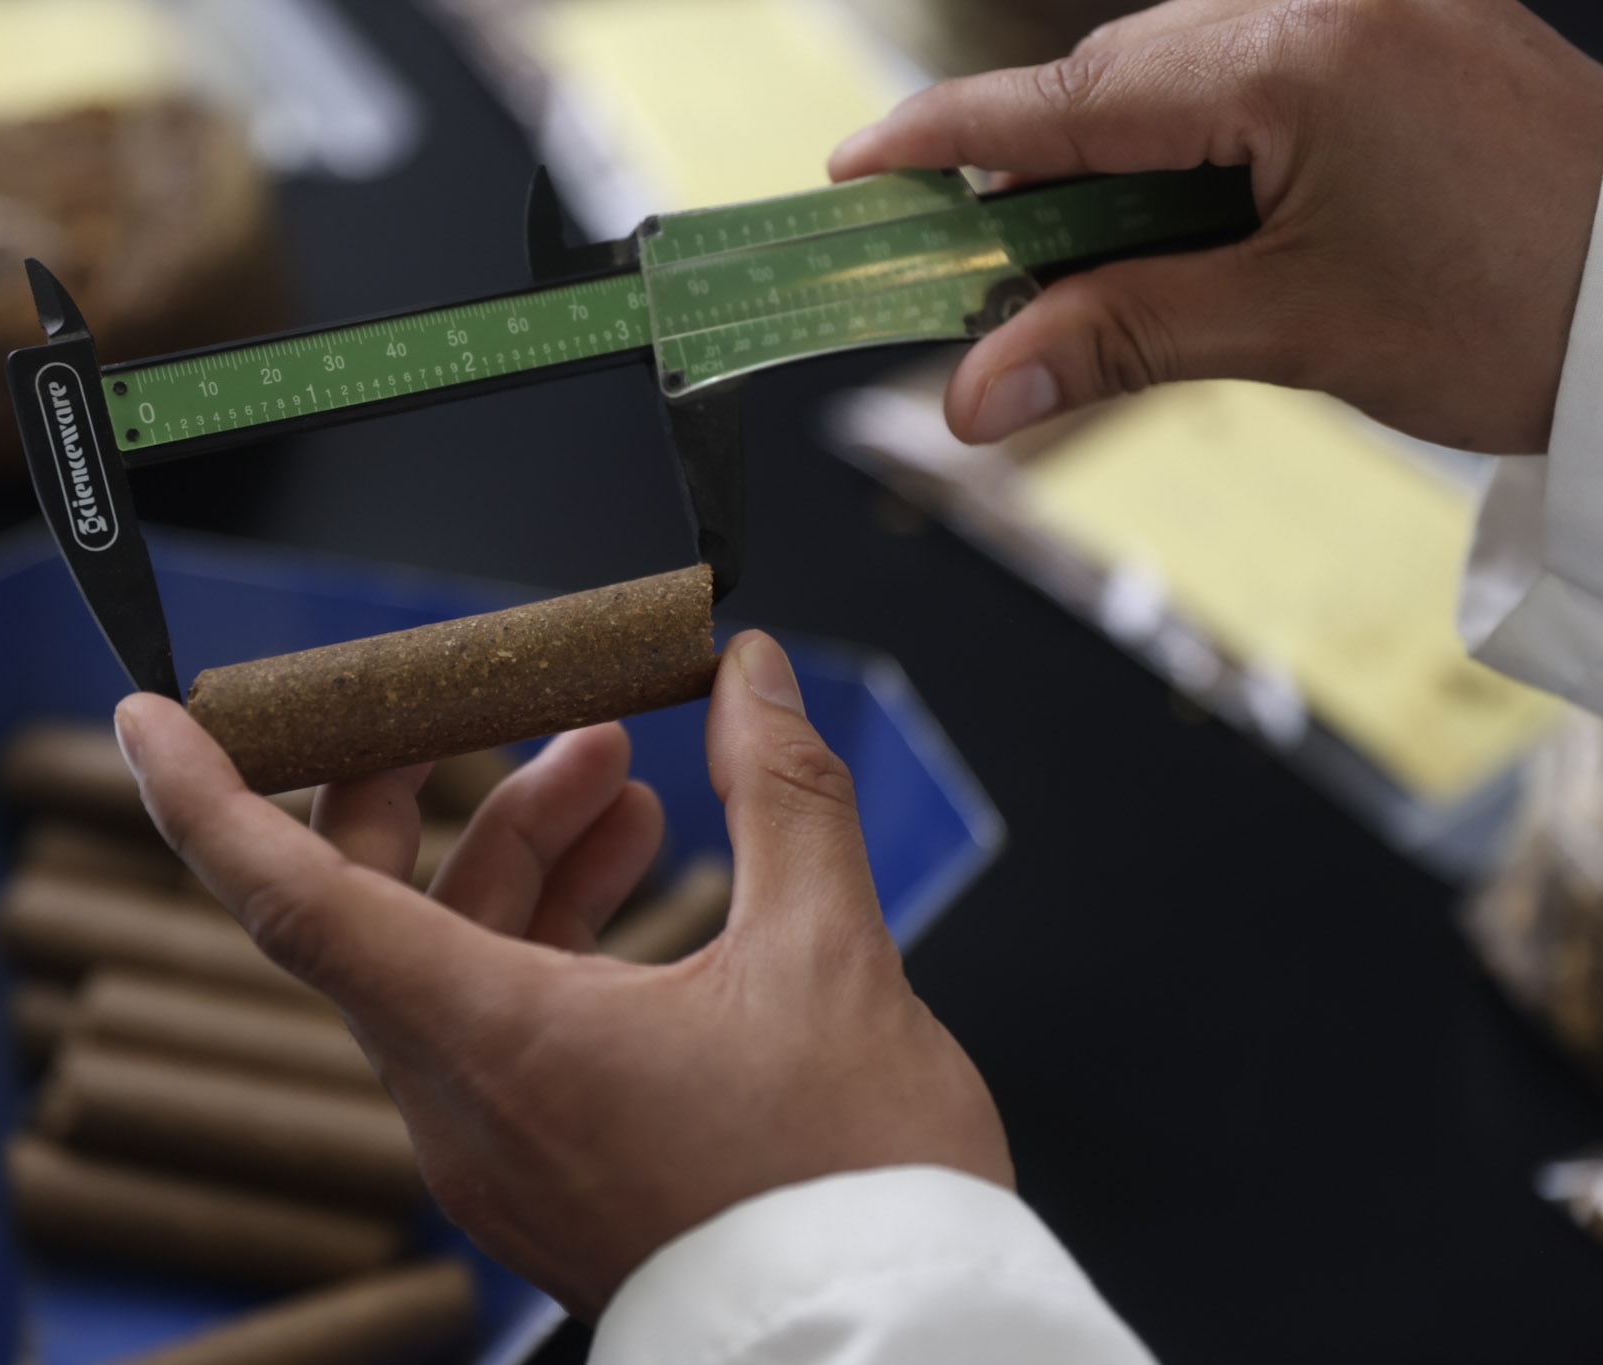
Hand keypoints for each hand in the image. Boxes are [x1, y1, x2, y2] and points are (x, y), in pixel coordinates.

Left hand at [114, 631, 1009, 1319]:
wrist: (888, 1346)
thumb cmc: (851, 1186)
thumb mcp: (831, 957)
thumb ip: (782, 793)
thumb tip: (756, 678)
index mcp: (494, 1044)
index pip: (292, 901)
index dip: (205, 798)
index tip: (151, 717)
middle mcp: (459, 1104)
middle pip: (371, 908)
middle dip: (434, 784)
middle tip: (505, 701)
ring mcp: (491, 1149)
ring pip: (445, 959)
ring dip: (521, 852)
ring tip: (626, 783)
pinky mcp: (535, 1170)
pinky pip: (495, 1021)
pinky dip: (546, 933)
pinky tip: (636, 876)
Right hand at [830, 0, 1602, 453]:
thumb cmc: (1527, 311)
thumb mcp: (1295, 328)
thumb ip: (1119, 338)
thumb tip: (979, 390)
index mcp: (1303, 53)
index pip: (1073, 94)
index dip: (948, 135)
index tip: (859, 169)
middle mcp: (1334, 1)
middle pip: (1116, 82)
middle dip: (1029, 178)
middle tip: (967, 280)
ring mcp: (1376, 11)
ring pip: (1179, 83)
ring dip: (1112, 175)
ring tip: (1075, 279)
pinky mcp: (1404, 41)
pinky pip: (1251, 81)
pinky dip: (1192, 156)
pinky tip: (1176, 229)